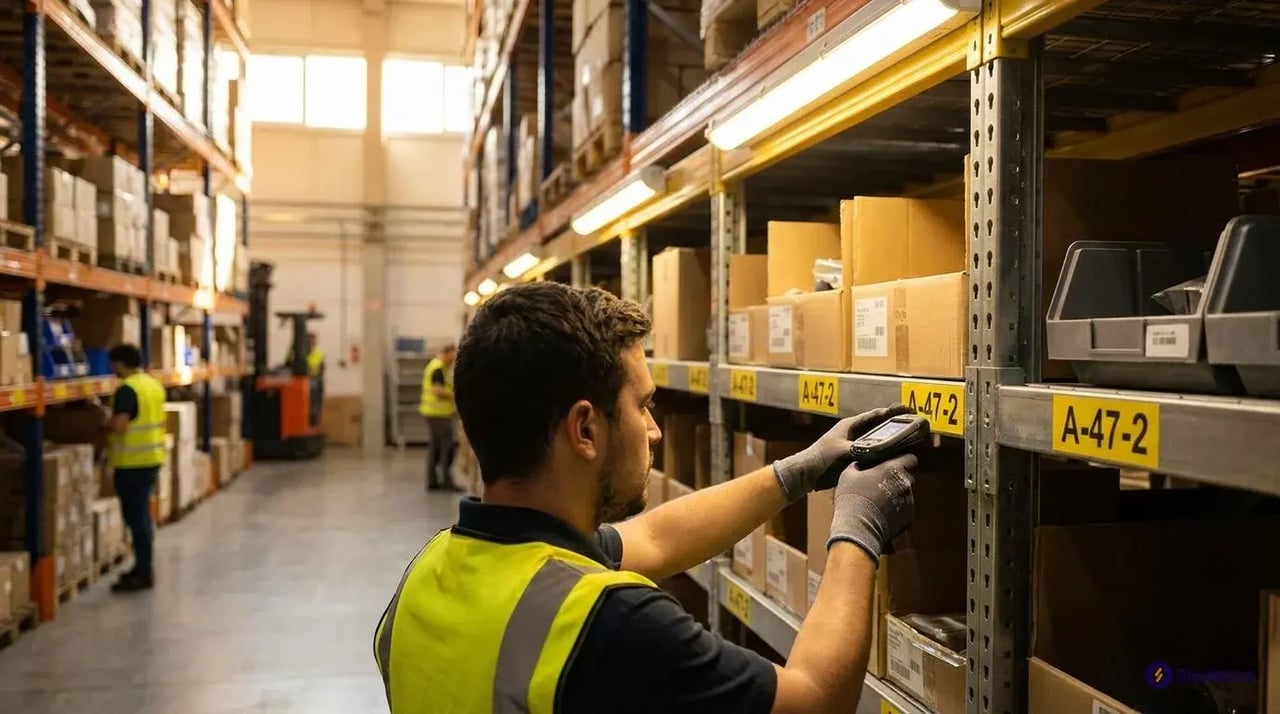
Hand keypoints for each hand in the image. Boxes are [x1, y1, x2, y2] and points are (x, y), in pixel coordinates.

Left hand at [771, 404, 913, 501]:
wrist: (805, 474)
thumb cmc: (821, 459)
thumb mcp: (842, 452)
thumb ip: (860, 450)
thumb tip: (880, 450)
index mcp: (851, 425)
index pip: (876, 415)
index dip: (893, 412)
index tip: (909, 409)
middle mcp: (853, 433)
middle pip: (879, 426)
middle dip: (896, 425)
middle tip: (915, 424)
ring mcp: (853, 445)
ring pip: (877, 440)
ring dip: (891, 440)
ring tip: (910, 440)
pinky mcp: (853, 458)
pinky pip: (873, 453)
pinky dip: (883, 453)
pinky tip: (895, 458)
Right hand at [826, 453, 916, 566]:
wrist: (858, 528)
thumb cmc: (852, 498)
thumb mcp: (848, 475)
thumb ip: (859, 464)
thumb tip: (861, 463)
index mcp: (893, 469)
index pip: (910, 458)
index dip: (903, 460)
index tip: (893, 463)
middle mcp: (905, 483)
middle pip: (906, 476)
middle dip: (896, 479)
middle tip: (880, 484)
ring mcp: (909, 501)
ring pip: (905, 493)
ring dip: (896, 495)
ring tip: (878, 502)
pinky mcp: (909, 518)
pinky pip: (904, 509)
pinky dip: (896, 511)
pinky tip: (882, 514)